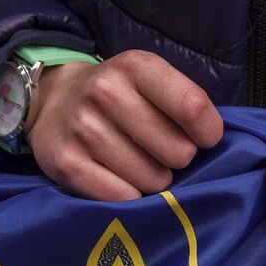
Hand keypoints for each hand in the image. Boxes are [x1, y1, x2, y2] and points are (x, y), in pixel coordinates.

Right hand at [27, 50, 223, 200]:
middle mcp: (105, 93)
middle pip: (178, 152)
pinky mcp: (67, 164)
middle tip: (160, 151)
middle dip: (178, 158)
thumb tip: (213, 144)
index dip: (209, 133)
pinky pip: (123, 198)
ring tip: (138, 163)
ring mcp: (83, 130)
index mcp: (135, 67)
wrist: (53, 101)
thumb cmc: (117, 96)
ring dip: (154, 179)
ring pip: (153, 180)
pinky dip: (129, 196)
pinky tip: (120, 179)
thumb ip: (183, 103)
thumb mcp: (149, 80)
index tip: (205, 139)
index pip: (192, 107)